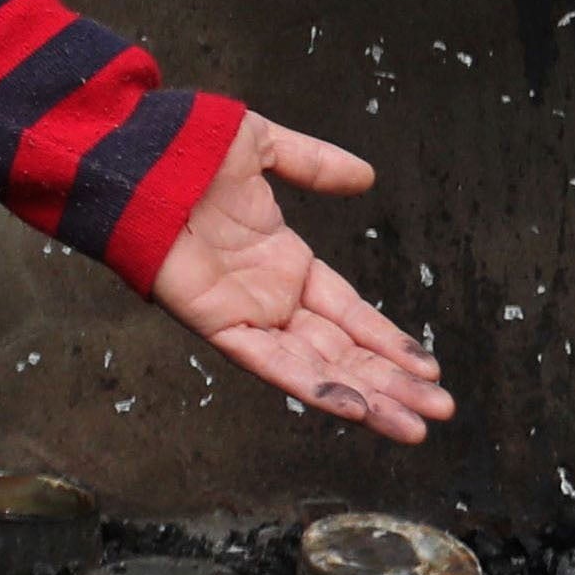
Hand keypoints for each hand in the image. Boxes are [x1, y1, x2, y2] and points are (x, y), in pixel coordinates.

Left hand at [150, 116, 455, 444]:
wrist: (134, 153)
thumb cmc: (184, 148)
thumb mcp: (264, 148)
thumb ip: (314, 165)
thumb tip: (365, 176)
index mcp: (284, 262)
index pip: (350, 313)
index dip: (388, 341)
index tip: (429, 366)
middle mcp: (269, 296)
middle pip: (342, 351)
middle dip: (392, 383)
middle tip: (440, 410)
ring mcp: (245, 314)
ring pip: (317, 368)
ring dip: (368, 399)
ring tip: (415, 426)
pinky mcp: (217, 324)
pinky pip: (272, 364)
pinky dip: (314, 386)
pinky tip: (357, 408)